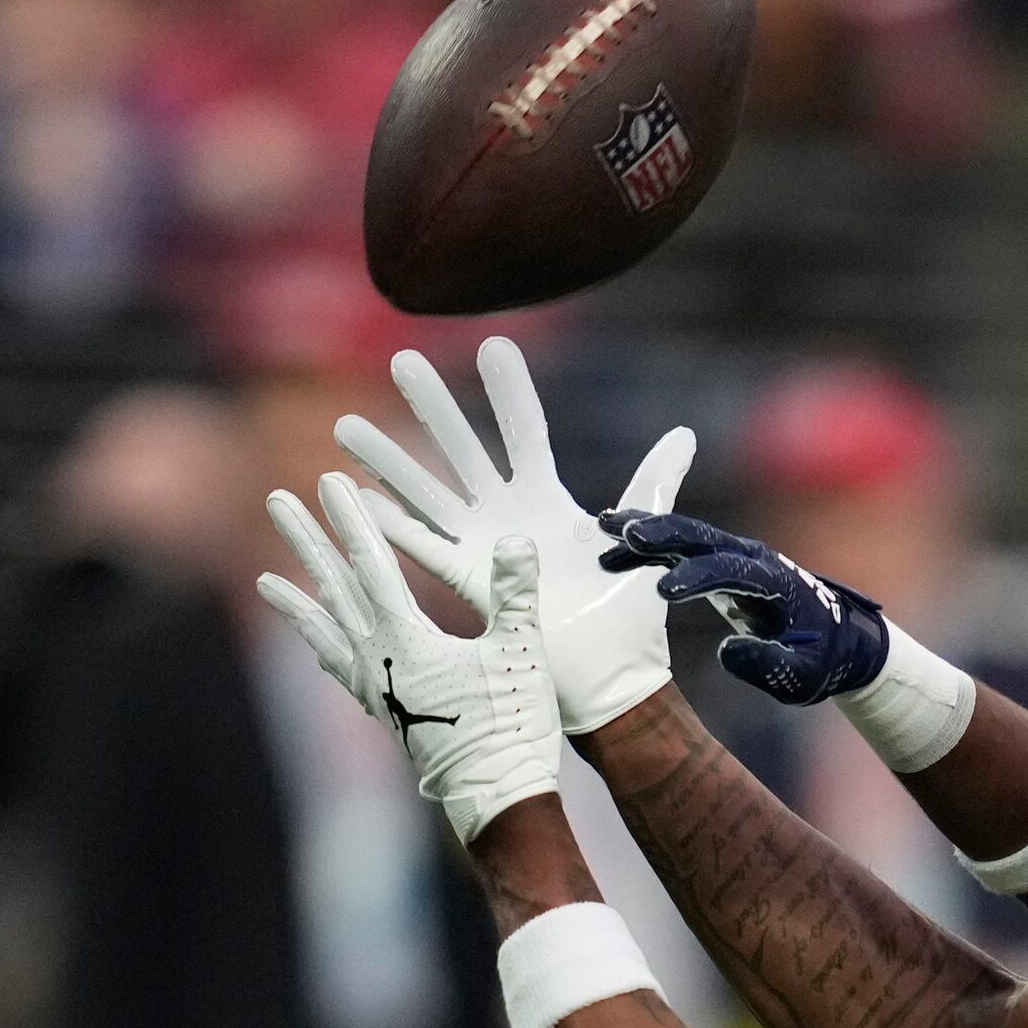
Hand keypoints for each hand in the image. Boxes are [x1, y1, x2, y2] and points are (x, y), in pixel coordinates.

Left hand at [259, 476, 559, 833]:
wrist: (498, 798)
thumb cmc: (513, 727)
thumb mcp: (521, 655)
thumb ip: (515, 596)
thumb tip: (518, 541)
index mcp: (407, 643)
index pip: (372, 567)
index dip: (353, 522)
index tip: (330, 483)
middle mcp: (378, 663)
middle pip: (333, 590)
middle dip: (307, 542)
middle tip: (276, 502)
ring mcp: (375, 690)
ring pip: (326, 631)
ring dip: (298, 599)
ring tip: (264, 579)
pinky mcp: (383, 713)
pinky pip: (341, 670)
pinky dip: (322, 648)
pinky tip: (313, 642)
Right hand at [333, 334, 695, 735]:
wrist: (615, 681)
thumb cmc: (630, 617)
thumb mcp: (645, 537)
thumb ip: (655, 482)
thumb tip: (683, 433)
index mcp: (545, 499)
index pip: (523, 432)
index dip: (508, 392)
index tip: (492, 347)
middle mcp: (505, 516)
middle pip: (462, 449)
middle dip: (433, 406)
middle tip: (405, 359)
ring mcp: (481, 548)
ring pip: (427, 492)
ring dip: (388, 461)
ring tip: (344, 426)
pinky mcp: (469, 585)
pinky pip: (423, 549)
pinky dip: (390, 526)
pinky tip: (357, 500)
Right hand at [601, 510, 893, 707]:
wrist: (835, 639)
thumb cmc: (820, 661)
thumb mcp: (802, 676)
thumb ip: (769, 665)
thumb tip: (726, 652)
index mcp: (775, 582)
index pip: (733, 571)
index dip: (699, 577)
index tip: (663, 591)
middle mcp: (753, 559)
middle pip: (704, 538)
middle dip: (664, 534)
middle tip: (623, 533)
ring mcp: (733, 556)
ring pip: (686, 535)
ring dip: (646, 530)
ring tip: (604, 528)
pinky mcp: (718, 563)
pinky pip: (679, 548)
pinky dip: (647, 545)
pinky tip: (612, 544)